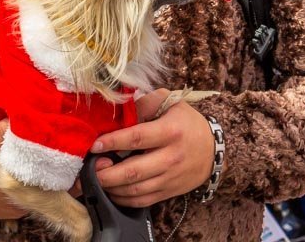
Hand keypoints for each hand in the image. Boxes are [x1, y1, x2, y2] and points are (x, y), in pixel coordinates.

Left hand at [92, 89, 213, 207]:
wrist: (213, 149)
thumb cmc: (186, 122)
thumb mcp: (170, 102)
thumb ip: (144, 103)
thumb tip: (119, 111)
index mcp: (170, 131)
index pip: (137, 138)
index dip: (113, 142)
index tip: (95, 145)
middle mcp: (171, 157)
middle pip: (133, 171)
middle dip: (106, 173)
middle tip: (91, 167)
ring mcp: (170, 178)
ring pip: (135, 190)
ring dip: (111, 187)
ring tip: (97, 178)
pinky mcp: (169, 192)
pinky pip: (141, 201)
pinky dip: (122, 199)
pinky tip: (111, 190)